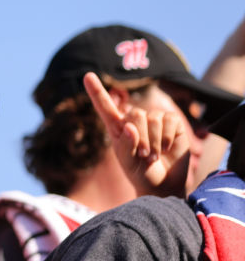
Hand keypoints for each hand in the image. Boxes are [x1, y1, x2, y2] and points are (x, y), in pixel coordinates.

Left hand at [84, 71, 189, 197]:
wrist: (163, 185)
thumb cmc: (140, 173)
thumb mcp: (127, 162)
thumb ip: (126, 145)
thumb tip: (130, 127)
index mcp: (118, 128)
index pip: (105, 107)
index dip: (97, 91)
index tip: (87, 75)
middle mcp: (136, 120)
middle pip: (135, 114)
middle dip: (140, 137)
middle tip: (144, 156)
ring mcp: (155, 120)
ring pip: (152, 118)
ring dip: (153, 141)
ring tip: (153, 156)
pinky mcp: (173, 123)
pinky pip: (170, 120)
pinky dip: (166, 138)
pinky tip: (166, 149)